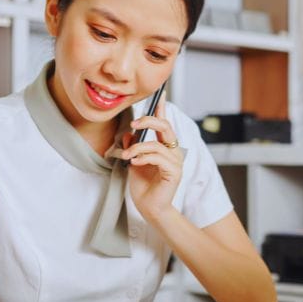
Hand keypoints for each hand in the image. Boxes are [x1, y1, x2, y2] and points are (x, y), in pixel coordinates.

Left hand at [122, 96, 182, 220]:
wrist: (149, 208)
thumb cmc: (143, 187)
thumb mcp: (133, 162)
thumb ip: (132, 147)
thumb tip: (128, 133)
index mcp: (164, 147)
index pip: (163, 123)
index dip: (161, 108)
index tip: (160, 92)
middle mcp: (173, 151)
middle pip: (165, 126)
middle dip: (148, 121)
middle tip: (133, 124)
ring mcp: (175, 161)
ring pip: (156, 144)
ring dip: (138, 148)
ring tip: (126, 157)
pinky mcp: (174, 172)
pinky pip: (158, 157)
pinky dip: (143, 158)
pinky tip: (134, 163)